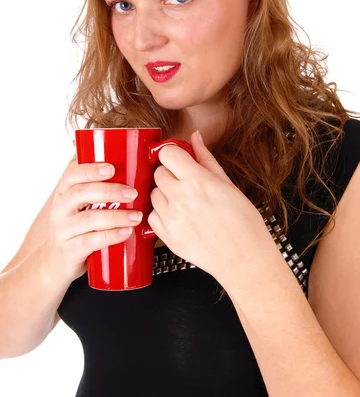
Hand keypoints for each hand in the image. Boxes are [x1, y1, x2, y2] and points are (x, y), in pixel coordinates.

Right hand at [41, 157, 142, 284]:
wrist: (55, 262)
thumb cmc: (75, 226)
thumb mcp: (78, 204)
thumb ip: (95, 184)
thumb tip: (125, 159)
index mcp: (64, 192)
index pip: (72, 174)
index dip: (91, 169)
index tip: (111, 167)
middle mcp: (61, 208)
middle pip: (81, 193)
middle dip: (109, 190)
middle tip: (133, 192)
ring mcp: (64, 230)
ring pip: (88, 219)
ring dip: (116, 216)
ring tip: (137, 216)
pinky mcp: (70, 250)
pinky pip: (90, 242)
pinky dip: (110, 236)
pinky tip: (126, 233)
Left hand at [147, 131, 267, 288]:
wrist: (244, 259)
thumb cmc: (244, 223)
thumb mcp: (228, 184)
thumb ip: (206, 159)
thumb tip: (195, 137)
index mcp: (198, 181)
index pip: (167, 154)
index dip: (173, 155)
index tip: (179, 160)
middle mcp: (180, 198)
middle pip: (158, 173)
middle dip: (170, 175)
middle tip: (186, 184)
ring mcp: (171, 219)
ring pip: (153, 194)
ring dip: (165, 195)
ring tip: (185, 203)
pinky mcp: (166, 237)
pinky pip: (152, 216)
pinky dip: (162, 215)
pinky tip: (179, 218)